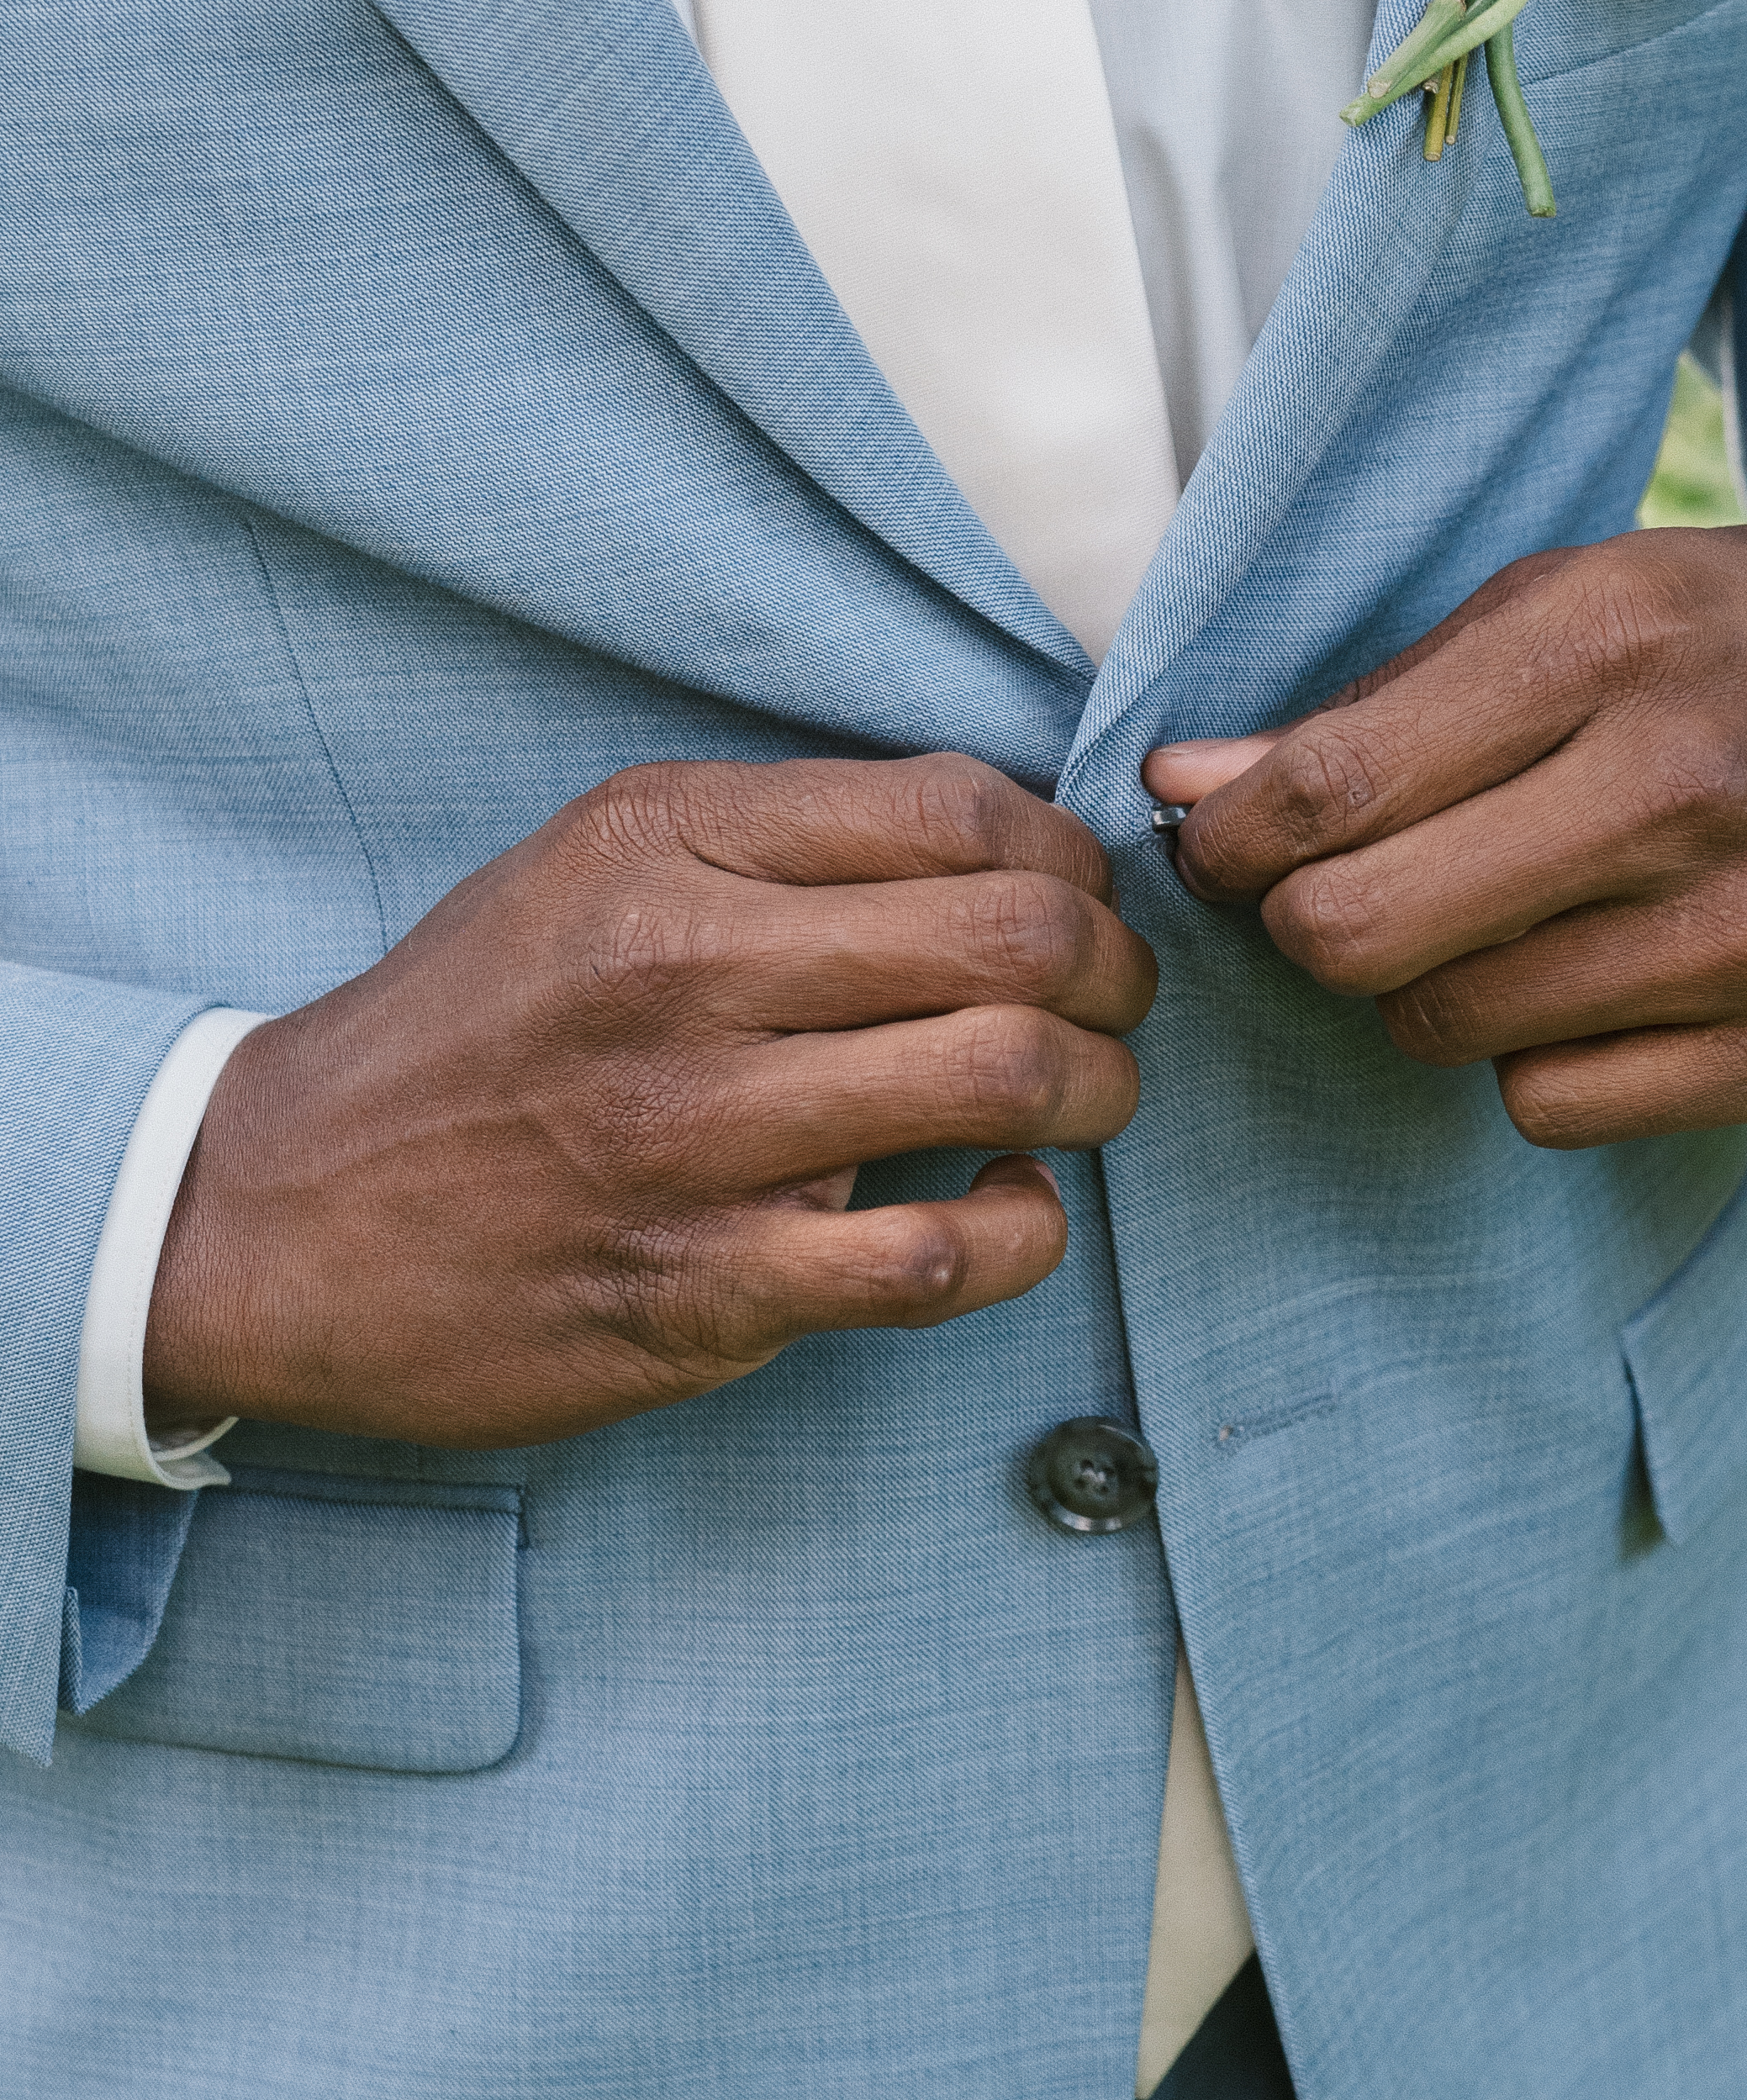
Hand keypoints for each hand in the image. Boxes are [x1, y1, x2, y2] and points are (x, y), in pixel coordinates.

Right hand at [145, 756, 1155, 1447]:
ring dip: (1095, 1093)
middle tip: (1115, 1003)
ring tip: (1081, 1103)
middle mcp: (686, 973)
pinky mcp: (705, 1289)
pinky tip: (1006, 1211)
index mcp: (665, 846)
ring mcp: (698, 1138)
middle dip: (1118, 971)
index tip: (1076, 899)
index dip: (1068, 855)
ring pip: (1006, 1078)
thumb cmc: (466, 1030)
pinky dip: (1021, 1233)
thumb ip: (775, 841)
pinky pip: (937, 1258)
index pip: (958, 810)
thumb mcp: (588, 866)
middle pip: (1016, 934)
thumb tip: (994, 844)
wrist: (275, 1212)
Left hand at [1145, 524, 1746, 1148]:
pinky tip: (1583, 981)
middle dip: (1308, 928)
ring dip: (1425, 989)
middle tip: (1333, 897)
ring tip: (1486, 920)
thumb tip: (1183, 792)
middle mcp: (1684, 785)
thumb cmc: (1739, 642)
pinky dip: (1531, 1059)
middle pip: (1362, 934)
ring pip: (1447, 1029)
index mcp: (1611, 639)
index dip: (1233, 841)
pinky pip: (1552, 1106)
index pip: (1333, 788)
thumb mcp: (1570, 605)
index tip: (1226, 847)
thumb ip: (1375, 705)